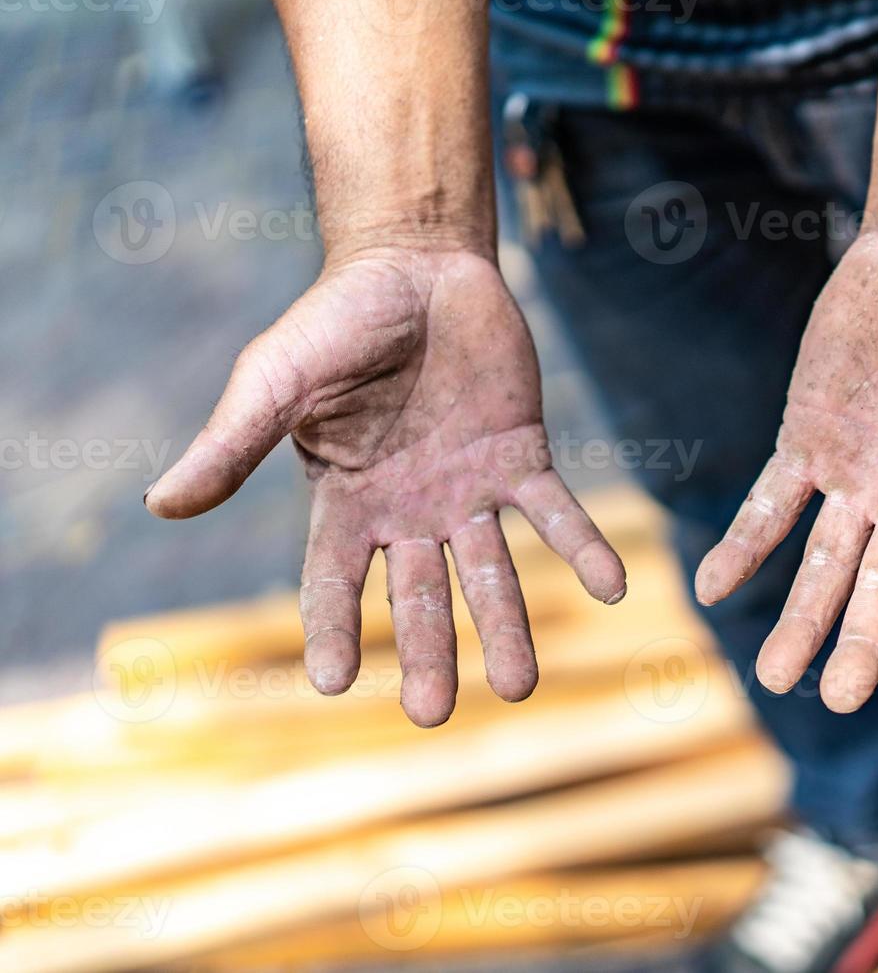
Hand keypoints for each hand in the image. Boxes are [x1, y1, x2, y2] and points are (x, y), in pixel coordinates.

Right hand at [146, 248, 625, 725]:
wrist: (414, 266)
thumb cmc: (333, 324)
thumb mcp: (272, 381)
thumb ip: (231, 446)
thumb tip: (160, 505)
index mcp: (346, 503)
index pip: (332, 582)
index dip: (332, 628)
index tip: (331, 683)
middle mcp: (411, 512)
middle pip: (421, 596)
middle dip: (429, 653)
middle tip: (434, 713)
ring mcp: (470, 490)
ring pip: (493, 572)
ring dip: (508, 626)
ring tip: (521, 686)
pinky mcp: (522, 456)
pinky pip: (557, 512)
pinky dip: (584, 548)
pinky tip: (614, 586)